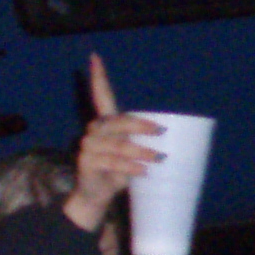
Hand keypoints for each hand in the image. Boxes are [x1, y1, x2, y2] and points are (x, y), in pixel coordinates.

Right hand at [67, 54, 165, 232]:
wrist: (97, 196)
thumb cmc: (118, 172)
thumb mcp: (133, 154)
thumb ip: (142, 142)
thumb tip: (168, 139)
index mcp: (105, 124)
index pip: (101, 96)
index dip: (98, 77)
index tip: (95, 58)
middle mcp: (94, 131)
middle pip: (117, 122)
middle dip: (140, 126)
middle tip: (160, 132)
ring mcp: (88, 146)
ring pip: (117, 144)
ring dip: (140, 152)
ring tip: (156, 159)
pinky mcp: (87, 162)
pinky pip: (112, 162)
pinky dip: (129, 167)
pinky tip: (142, 171)